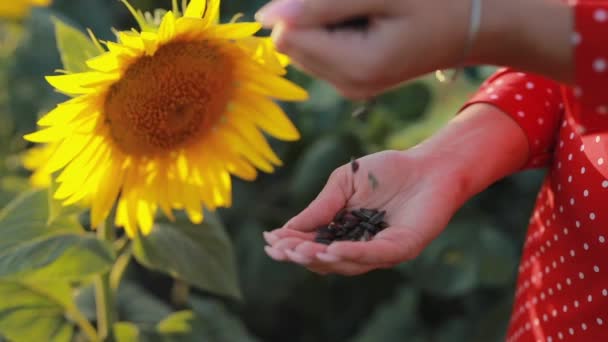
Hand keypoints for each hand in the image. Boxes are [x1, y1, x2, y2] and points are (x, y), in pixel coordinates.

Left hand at [255, 0, 572, 98]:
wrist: (475, 25)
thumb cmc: (439, 3)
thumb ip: (322, 5)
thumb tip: (265, 16)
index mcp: (354, 68)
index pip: (287, 34)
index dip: (301, 4)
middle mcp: (346, 85)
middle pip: (292, 40)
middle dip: (311, 10)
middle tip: (361, 3)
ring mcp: (349, 84)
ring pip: (304, 42)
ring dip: (323, 16)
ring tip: (368, 9)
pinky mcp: (353, 77)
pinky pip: (321, 46)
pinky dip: (333, 25)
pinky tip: (367, 18)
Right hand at [263, 150, 466, 275]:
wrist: (428, 163)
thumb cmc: (387, 171)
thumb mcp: (343, 184)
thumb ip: (320, 206)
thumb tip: (287, 229)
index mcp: (344, 231)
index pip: (313, 243)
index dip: (291, 244)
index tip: (269, 241)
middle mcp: (361, 246)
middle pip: (325, 260)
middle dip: (300, 255)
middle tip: (279, 251)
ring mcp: (381, 250)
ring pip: (345, 263)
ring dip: (320, 258)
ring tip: (298, 252)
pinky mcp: (402, 247)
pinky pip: (373, 256)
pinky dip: (351, 254)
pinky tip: (330, 250)